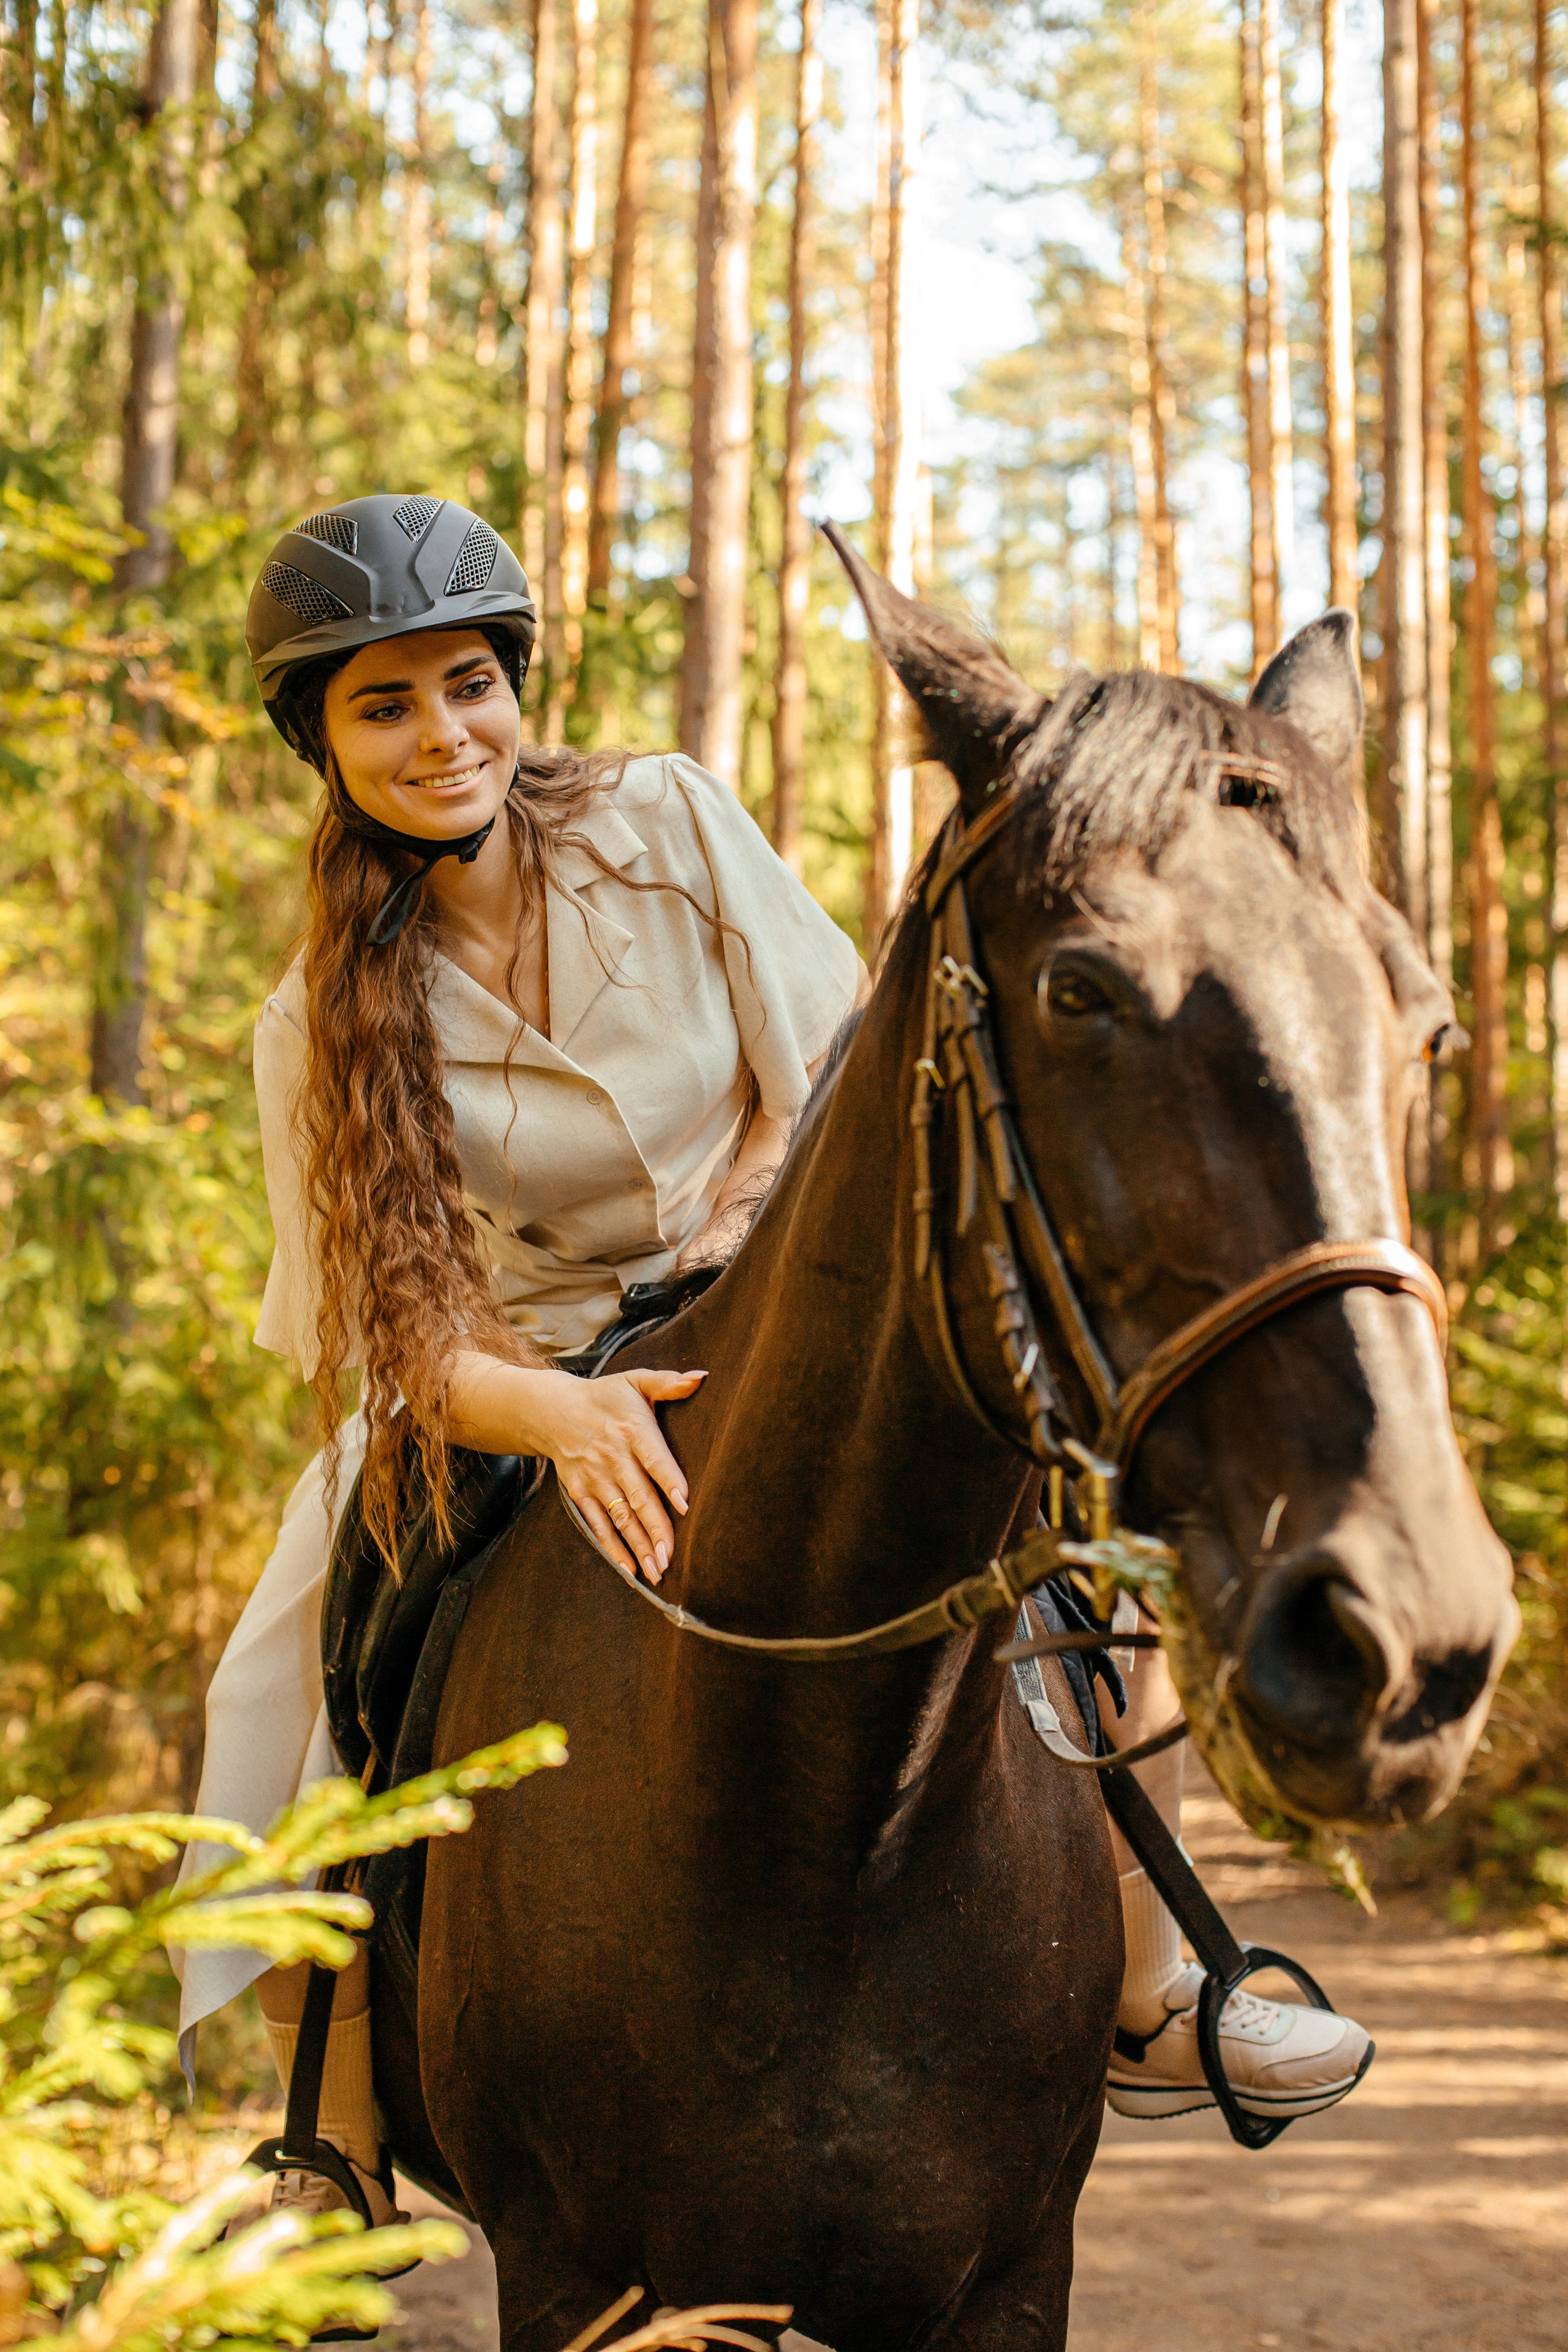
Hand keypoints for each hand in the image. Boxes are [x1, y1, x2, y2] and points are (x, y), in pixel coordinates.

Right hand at [529, 1366, 704, 1584]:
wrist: (552, 1409)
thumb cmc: (605, 1396)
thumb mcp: (635, 1381)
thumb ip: (668, 1382)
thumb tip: (702, 1376)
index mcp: (632, 1430)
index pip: (653, 1458)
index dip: (669, 1480)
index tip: (684, 1504)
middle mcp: (613, 1457)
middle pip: (639, 1497)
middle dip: (656, 1528)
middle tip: (673, 1557)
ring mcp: (595, 1478)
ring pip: (621, 1517)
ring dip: (639, 1545)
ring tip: (658, 1570)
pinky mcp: (581, 1492)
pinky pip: (598, 1524)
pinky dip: (612, 1547)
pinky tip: (629, 1568)